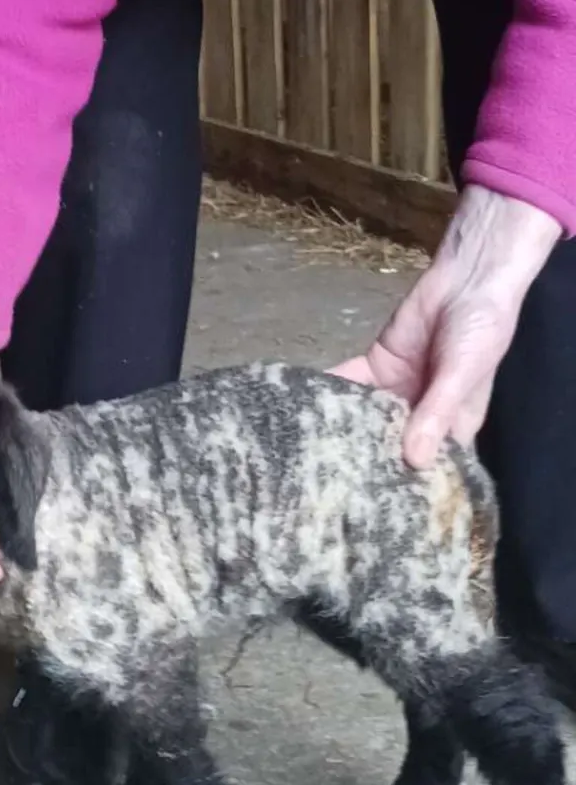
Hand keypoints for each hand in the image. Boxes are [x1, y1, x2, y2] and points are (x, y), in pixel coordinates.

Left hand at [331, 186, 560, 468]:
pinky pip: (350, 384)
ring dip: (341, 430)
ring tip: (309, 456)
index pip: (424, 465)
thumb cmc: (480, 331)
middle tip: (326, 488)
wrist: (467, 278)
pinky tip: (304, 408)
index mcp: (450, 429)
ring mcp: (395, 394)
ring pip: (364, 418)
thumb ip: (436, 413)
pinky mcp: (375, 369)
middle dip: (362, 462)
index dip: (401, 484)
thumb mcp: (462, 373)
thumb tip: (413, 458)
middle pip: (387, 446)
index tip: (372, 506)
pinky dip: (330, 392)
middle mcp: (420, 418)